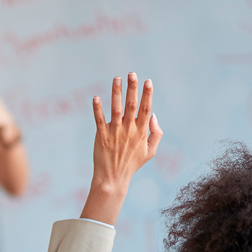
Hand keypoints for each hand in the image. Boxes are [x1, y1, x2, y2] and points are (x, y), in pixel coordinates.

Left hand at [79, 73, 161, 224]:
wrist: (113, 178)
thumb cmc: (132, 164)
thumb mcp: (150, 152)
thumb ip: (156, 133)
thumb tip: (153, 115)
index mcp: (141, 132)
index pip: (145, 109)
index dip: (147, 94)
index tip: (148, 81)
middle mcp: (129, 130)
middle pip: (131, 105)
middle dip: (132, 88)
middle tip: (132, 74)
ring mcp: (114, 133)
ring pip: (116, 109)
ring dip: (116, 93)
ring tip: (116, 78)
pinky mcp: (101, 136)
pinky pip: (99, 120)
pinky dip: (97, 109)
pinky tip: (96, 97)